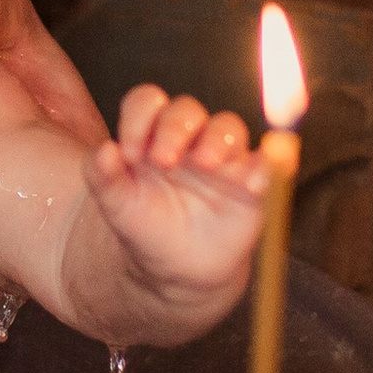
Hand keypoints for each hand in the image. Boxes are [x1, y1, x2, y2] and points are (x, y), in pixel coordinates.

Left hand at [85, 84, 261, 314]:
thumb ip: (102, 177)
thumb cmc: (146, 226)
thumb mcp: (117, 206)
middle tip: (164, 160)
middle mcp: (189, 139)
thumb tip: (103, 151)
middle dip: (175, 128)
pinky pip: (270, 163)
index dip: (139, 117)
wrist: (177, 270)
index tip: (130, 152)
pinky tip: (255, 184)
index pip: (148, 102)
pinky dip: (271, 164)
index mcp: (152, 135)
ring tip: (205, 164)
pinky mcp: (252, 183)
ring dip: (218, 139)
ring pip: (228, 127)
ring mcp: (223, 158)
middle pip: (187, 110)